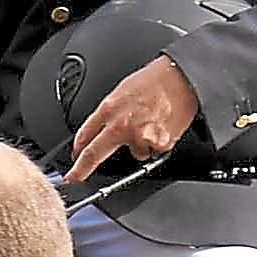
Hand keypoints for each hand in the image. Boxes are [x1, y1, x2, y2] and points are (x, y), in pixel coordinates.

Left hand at [67, 56, 199, 181]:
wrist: (182, 79)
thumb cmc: (155, 80)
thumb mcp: (123, 90)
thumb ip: (111, 112)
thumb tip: (103, 129)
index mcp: (109, 108)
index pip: (85, 134)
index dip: (77, 150)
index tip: (74, 160)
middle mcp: (121, 124)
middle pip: (93, 154)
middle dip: (80, 169)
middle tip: (74, 177)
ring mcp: (139, 137)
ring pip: (135, 152)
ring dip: (140, 144)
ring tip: (151, 124)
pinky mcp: (158, 145)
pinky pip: (154, 150)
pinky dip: (157, 142)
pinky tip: (162, 126)